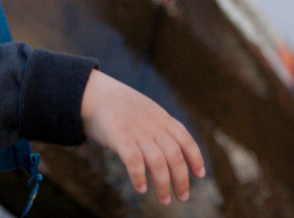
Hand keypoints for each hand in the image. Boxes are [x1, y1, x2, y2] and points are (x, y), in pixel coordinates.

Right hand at [80, 70, 205, 203]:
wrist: (93, 93)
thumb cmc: (118, 106)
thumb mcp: (145, 111)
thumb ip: (156, 128)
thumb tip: (166, 152)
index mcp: (161, 118)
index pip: (185, 139)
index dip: (195, 157)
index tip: (200, 174)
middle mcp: (153, 125)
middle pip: (175, 156)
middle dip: (181, 179)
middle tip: (182, 197)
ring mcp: (137, 131)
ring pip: (158, 162)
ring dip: (163, 184)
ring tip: (164, 200)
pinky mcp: (119, 137)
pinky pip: (133, 160)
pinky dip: (139, 176)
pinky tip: (141, 189)